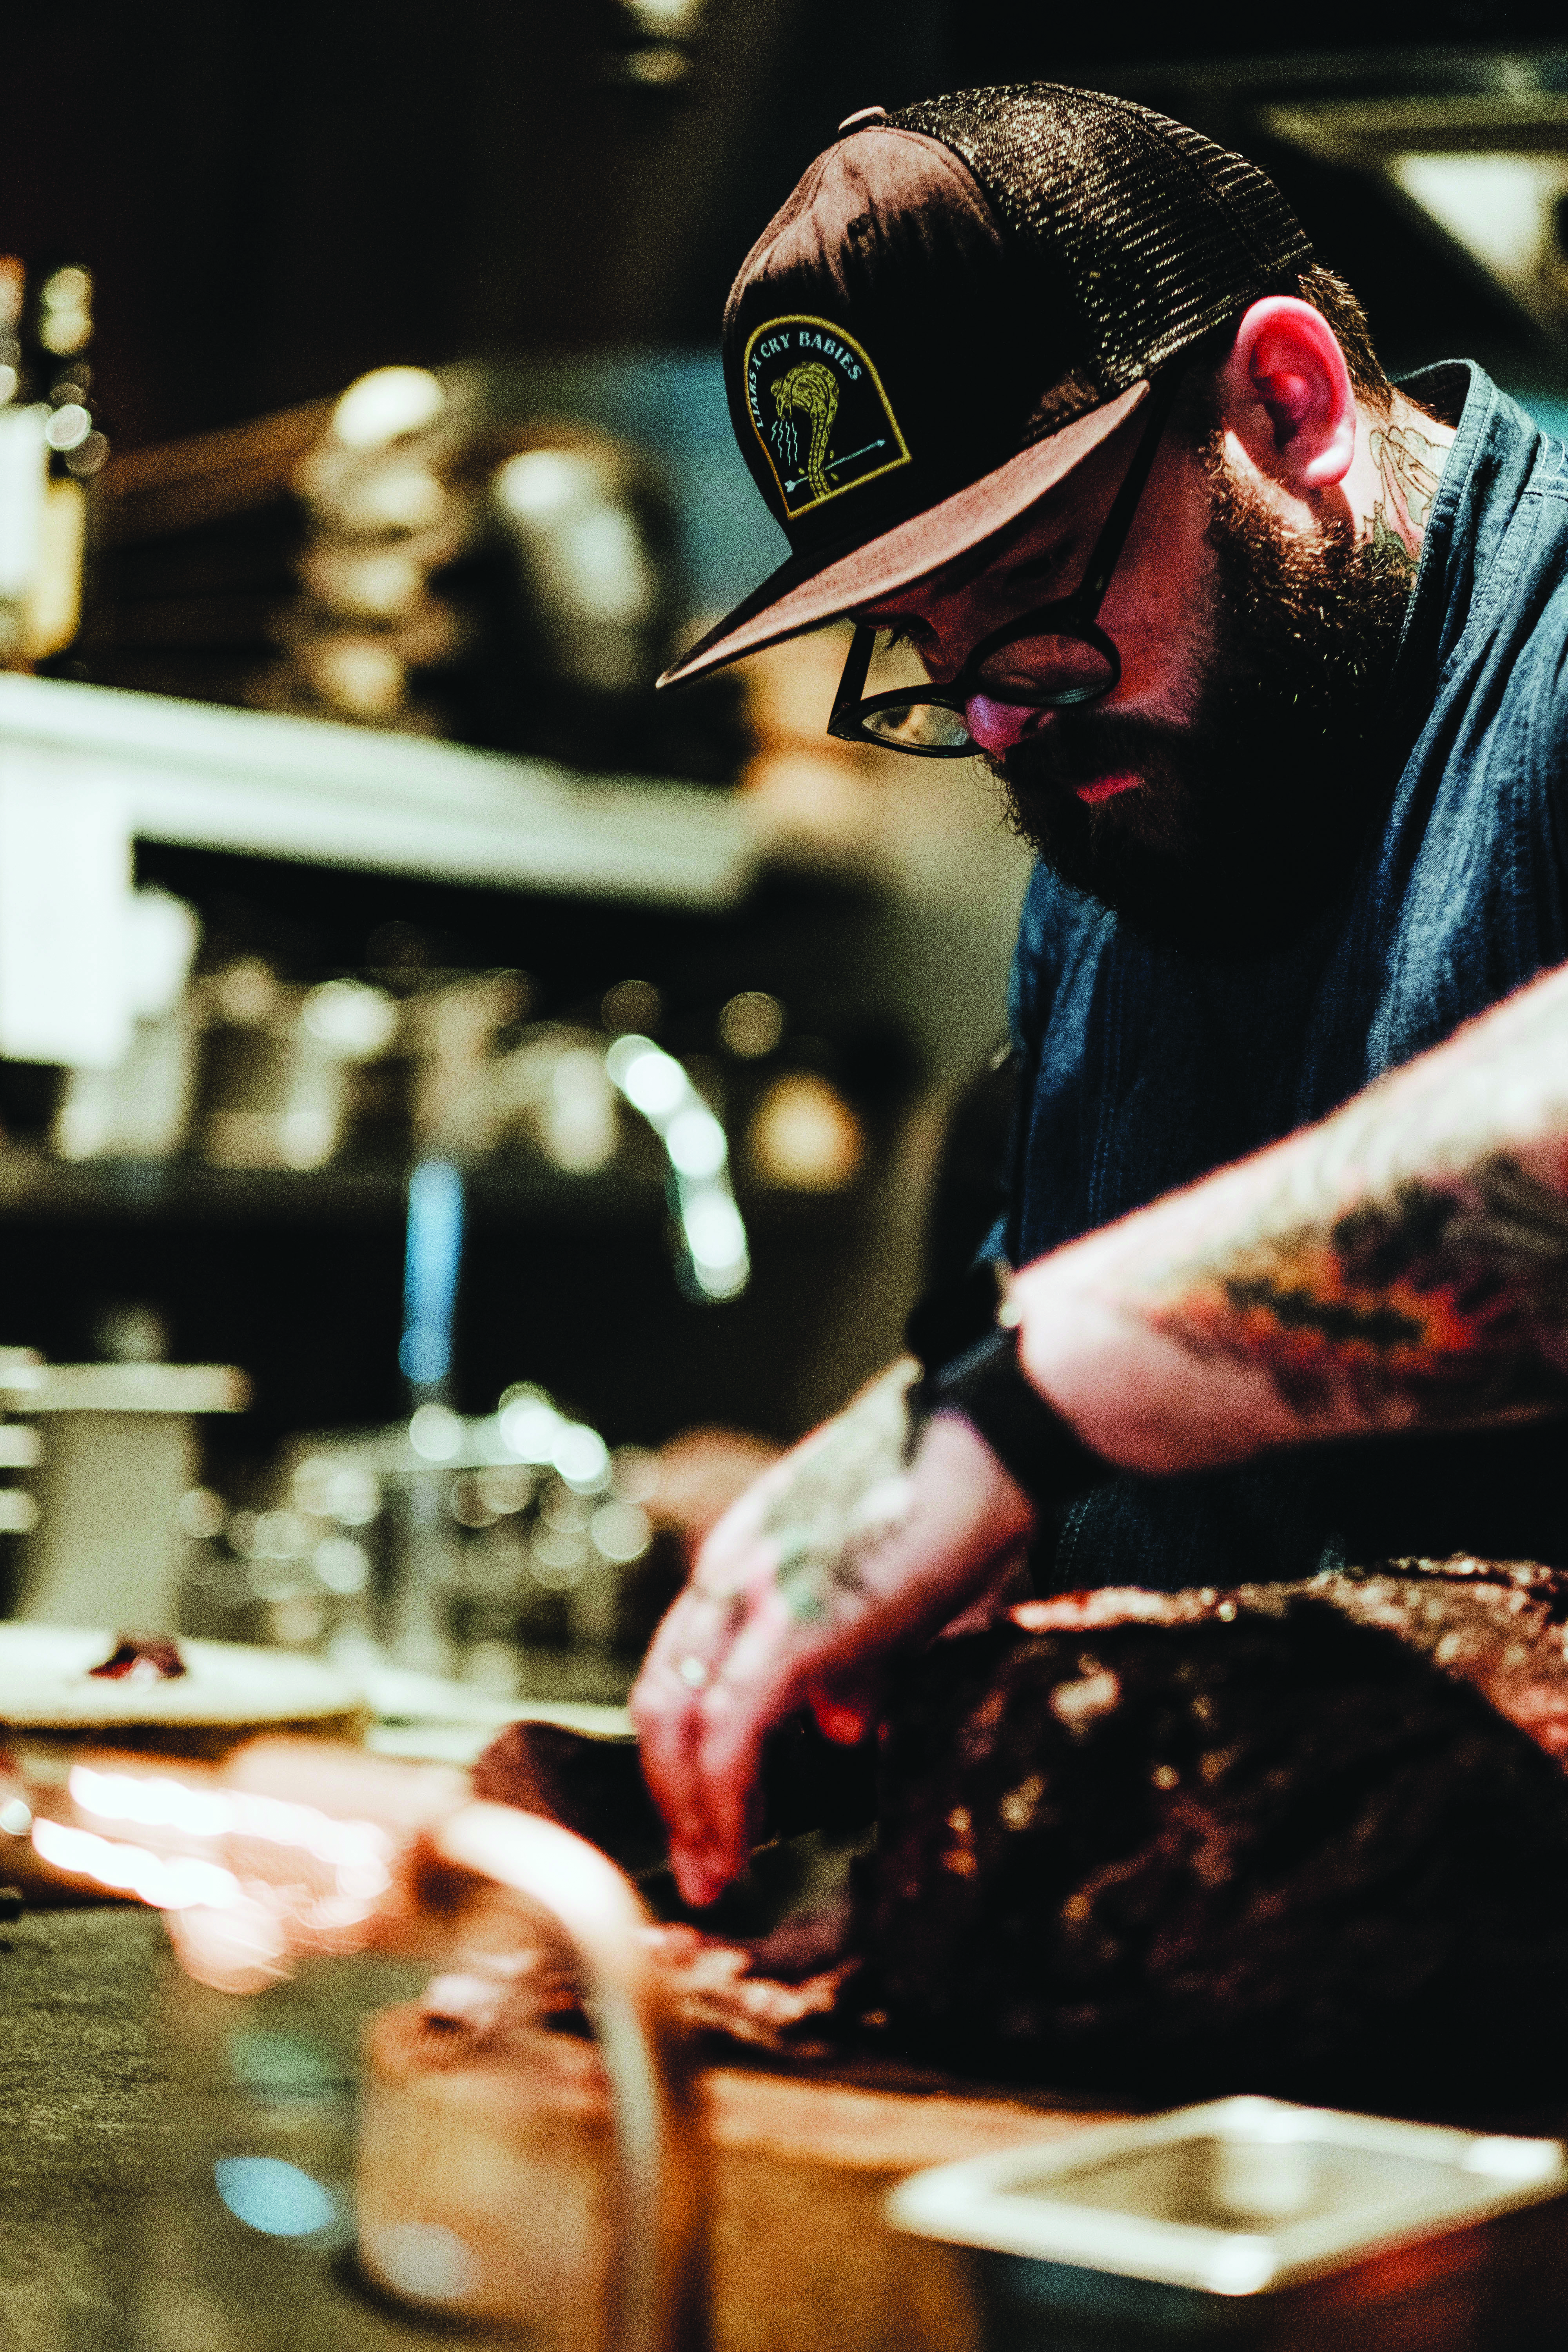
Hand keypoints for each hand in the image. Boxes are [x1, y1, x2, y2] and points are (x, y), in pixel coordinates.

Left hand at [630, 1362, 1034, 1904]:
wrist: (991, 1433)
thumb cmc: (958, 1496)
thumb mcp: (892, 1585)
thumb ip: (857, 1655)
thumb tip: (841, 1727)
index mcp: (746, 1550)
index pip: (685, 1659)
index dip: (686, 1740)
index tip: (706, 1807)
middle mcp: (731, 1567)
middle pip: (661, 1694)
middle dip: (671, 1789)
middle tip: (698, 1862)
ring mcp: (754, 1592)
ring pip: (677, 1717)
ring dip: (688, 1808)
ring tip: (710, 1875)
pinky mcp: (793, 1625)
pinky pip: (730, 1730)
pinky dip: (722, 1797)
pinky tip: (734, 1847)